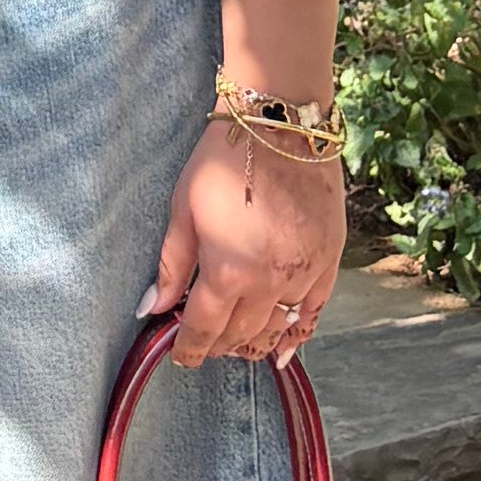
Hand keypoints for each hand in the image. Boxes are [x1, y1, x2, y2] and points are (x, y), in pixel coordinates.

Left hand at [151, 125, 341, 367]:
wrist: (280, 123)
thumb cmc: (224, 158)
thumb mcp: (183, 208)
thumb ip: (171, 264)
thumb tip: (152, 308)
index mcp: (227, 271)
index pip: (203, 328)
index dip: (189, 349)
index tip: (180, 357)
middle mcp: (268, 282)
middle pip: (240, 334)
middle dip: (218, 346)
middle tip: (205, 346)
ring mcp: (303, 274)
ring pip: (277, 330)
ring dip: (254, 344)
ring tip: (238, 348)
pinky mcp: (328, 260)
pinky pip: (314, 313)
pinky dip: (298, 334)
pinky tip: (285, 347)